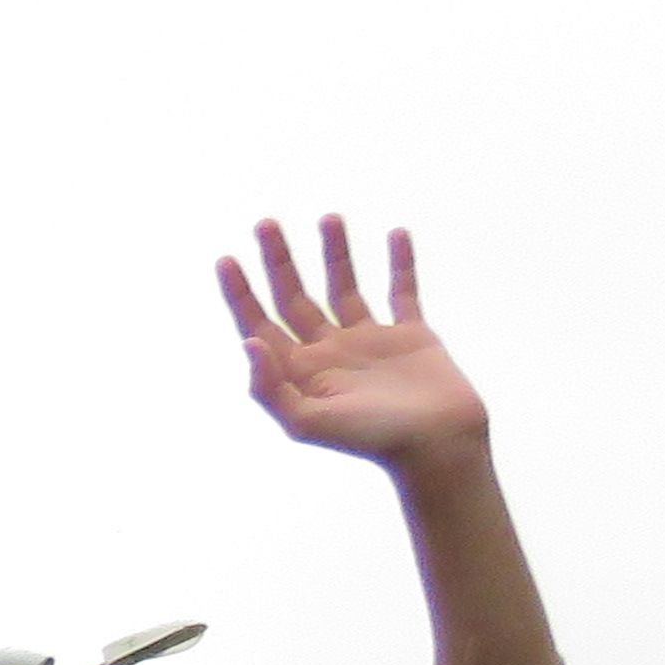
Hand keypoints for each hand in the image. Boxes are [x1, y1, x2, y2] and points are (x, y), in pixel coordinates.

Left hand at [222, 217, 489, 468]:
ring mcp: (370, 342)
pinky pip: (403, 291)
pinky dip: (400, 263)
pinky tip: (394, 234)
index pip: (260, 325)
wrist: (438, 447)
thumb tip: (247, 342)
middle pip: (294, 297)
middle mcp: (329, 352)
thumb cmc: (371, 441)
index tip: (226, 258)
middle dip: (278, 261)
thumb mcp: (307, 422)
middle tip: (265, 223)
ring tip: (328, 217)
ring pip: (345, 287)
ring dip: (335, 253)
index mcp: (300, 372)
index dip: (240, 294)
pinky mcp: (411, 335)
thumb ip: (270, 388)